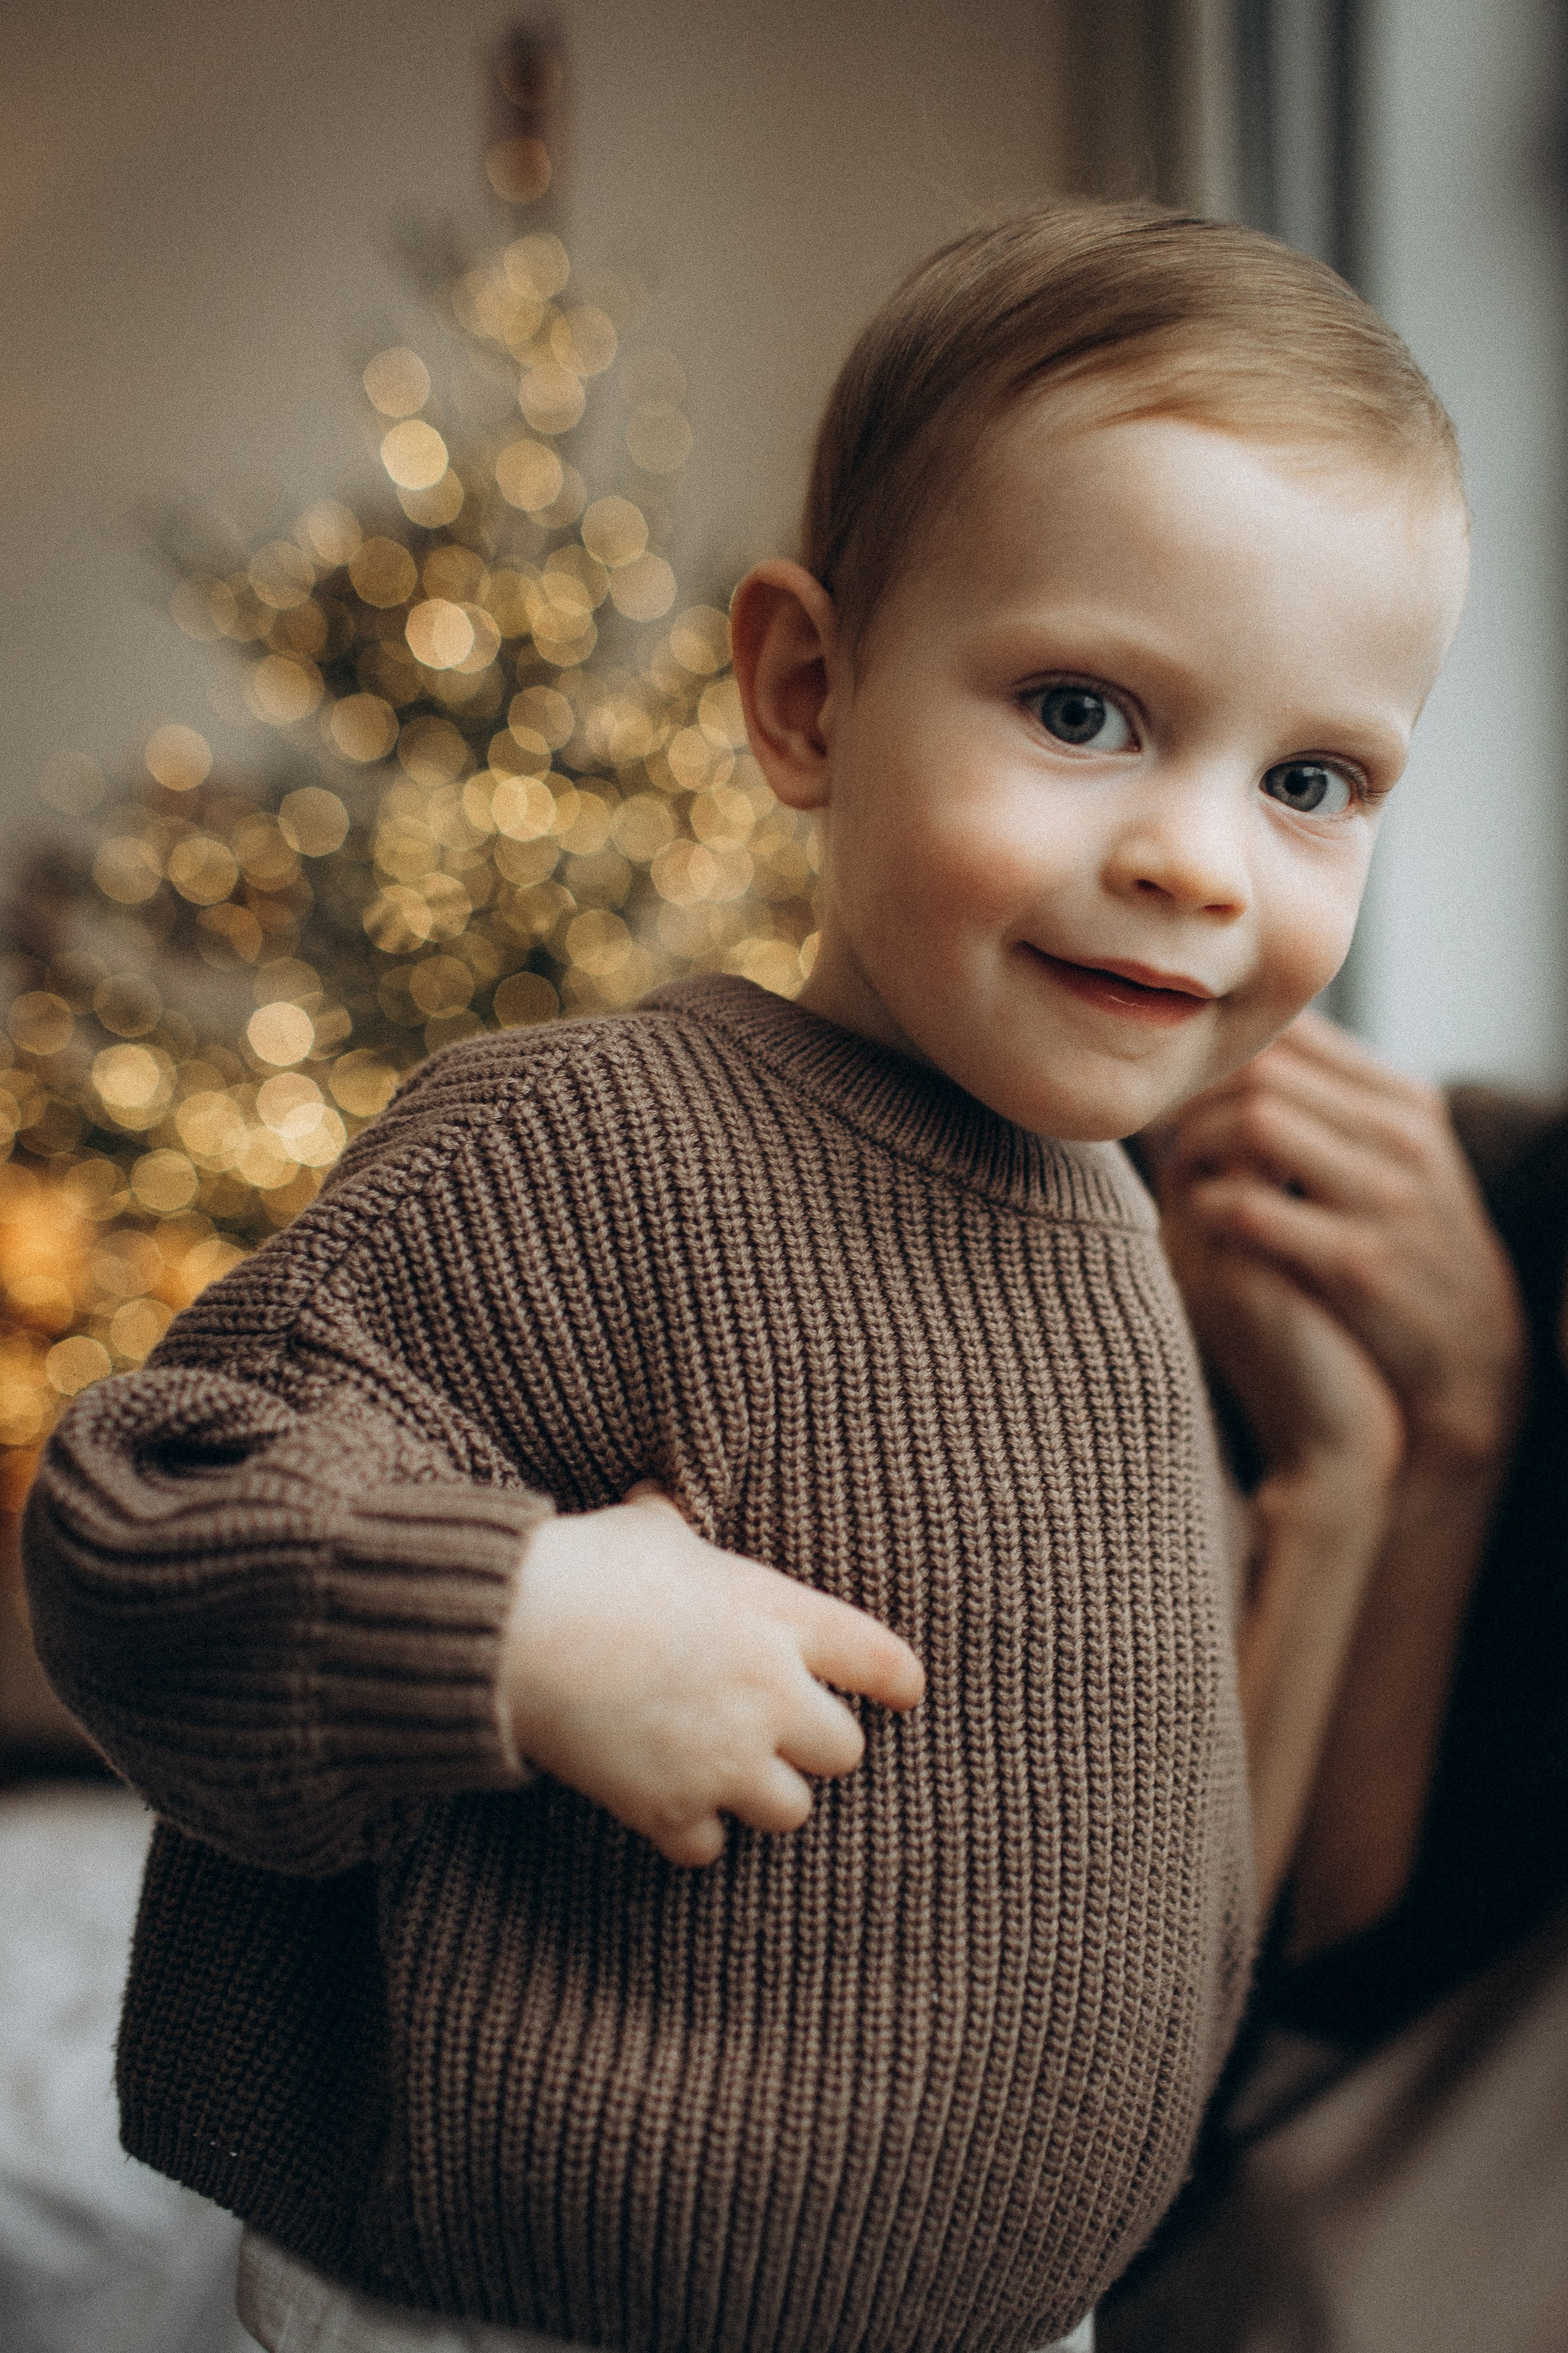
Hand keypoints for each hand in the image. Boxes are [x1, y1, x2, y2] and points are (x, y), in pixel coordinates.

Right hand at [500, 1485, 924, 1866]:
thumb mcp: (649, 1524)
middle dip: (813, 1745)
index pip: (881, 1662)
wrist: (517, 1631)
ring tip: (726, 1772)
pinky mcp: (670, 1807)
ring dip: (762, 1795)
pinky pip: (710, 1847)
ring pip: (791, 1811)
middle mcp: (771, 1695)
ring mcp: (725, 1759)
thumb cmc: (588, 1563)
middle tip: (775, 1731)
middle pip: (845, 1752)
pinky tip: (667, 1803)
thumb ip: (675, 1522)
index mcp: (780, 1617)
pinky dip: (692, 1832)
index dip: (897, 1681)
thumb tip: (656, 1498)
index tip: (902, 1694)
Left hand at [1161, 1010, 1525, 1477]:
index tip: (1183, 1087)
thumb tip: (1249, 1048)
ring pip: (1257, 1122)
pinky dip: (1208, 1203)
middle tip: (1162, 1128)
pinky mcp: (1357, 1260)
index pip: (1293, 1032)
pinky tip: (1197, 1217)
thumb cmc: (1409, 1242)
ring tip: (1181, 1169)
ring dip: (1198, 1142)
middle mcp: (1402, 1135)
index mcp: (1406, 1101)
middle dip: (1199, 1096)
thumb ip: (1336, 1103)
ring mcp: (1384, 1197)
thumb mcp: (1397, 1157)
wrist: (1471, 1351)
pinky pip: (1251, 1208)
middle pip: (1265, 1070)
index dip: (1221, 1054)